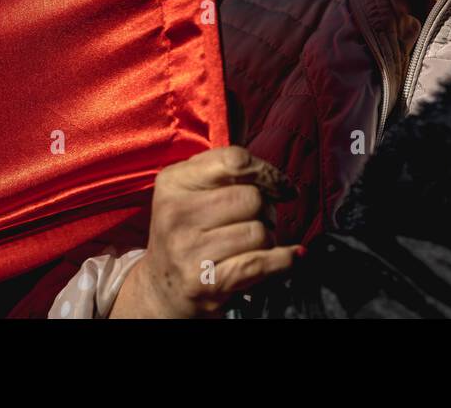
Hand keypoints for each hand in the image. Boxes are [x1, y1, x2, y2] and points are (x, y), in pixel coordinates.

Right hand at [110, 146, 300, 317]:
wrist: (162, 289)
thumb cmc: (188, 231)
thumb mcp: (192, 191)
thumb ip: (231, 173)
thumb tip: (287, 187)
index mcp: (173, 182)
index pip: (235, 161)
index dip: (268, 173)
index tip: (282, 187)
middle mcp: (176, 213)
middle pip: (253, 198)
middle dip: (267, 210)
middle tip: (257, 221)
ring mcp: (187, 249)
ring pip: (260, 232)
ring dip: (268, 239)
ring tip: (251, 244)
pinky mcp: (203, 281)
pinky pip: (261, 263)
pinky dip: (284, 260)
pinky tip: (288, 257)